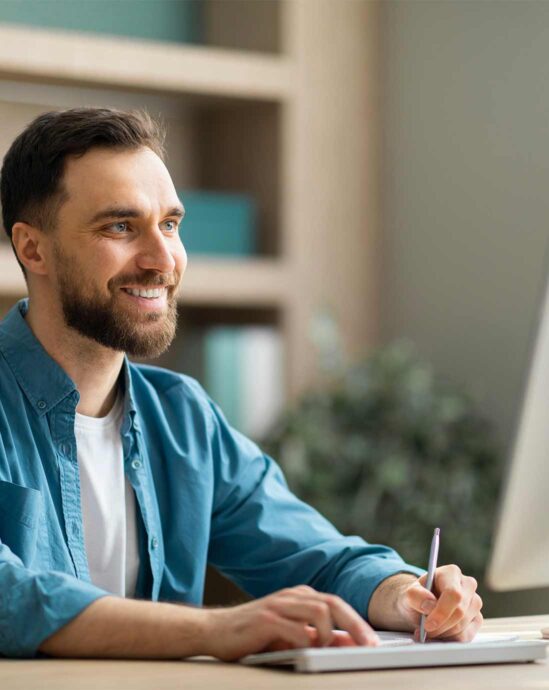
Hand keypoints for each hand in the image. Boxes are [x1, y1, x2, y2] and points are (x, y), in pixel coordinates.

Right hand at [203, 584, 379, 660]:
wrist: (215, 630)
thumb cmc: (253, 636)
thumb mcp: (289, 636)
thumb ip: (315, 637)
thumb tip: (348, 647)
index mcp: (300, 597)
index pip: (336, 604)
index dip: (357, 623)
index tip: (374, 643)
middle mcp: (292, 596)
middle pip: (333, 604)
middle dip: (356, 625)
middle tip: (370, 646)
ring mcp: (279, 605)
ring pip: (320, 610)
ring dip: (331, 633)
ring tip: (329, 650)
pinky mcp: (266, 619)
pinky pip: (296, 628)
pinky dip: (307, 642)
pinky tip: (306, 652)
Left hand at [400, 564, 482, 641]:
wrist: (422, 606)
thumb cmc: (417, 597)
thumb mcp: (410, 593)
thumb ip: (416, 596)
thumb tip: (428, 605)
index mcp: (452, 573)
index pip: (453, 594)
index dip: (441, 612)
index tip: (427, 625)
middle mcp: (468, 585)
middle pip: (459, 612)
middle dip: (440, 626)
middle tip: (424, 630)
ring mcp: (475, 602)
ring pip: (463, 626)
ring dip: (443, 633)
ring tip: (430, 630)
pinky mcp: (477, 619)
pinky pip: (466, 636)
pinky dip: (450, 639)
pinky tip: (440, 634)